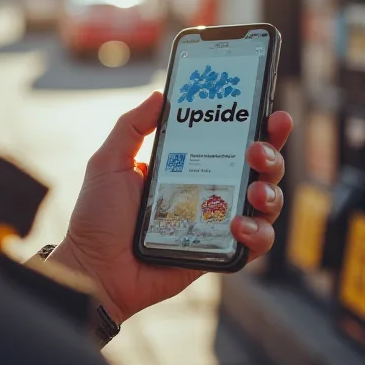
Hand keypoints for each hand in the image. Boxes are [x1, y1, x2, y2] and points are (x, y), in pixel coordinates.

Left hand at [51, 92, 291, 324]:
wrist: (94, 269)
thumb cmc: (99, 217)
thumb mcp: (109, 162)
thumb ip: (132, 127)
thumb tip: (160, 95)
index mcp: (188, 164)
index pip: (232, 139)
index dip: (258, 125)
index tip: (270, 112)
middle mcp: (209, 190)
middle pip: (259, 168)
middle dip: (271, 154)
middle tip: (257, 150)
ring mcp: (218, 222)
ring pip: (266, 203)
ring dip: (271, 193)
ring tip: (255, 191)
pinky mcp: (221, 253)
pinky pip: (255, 243)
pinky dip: (258, 233)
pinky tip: (239, 225)